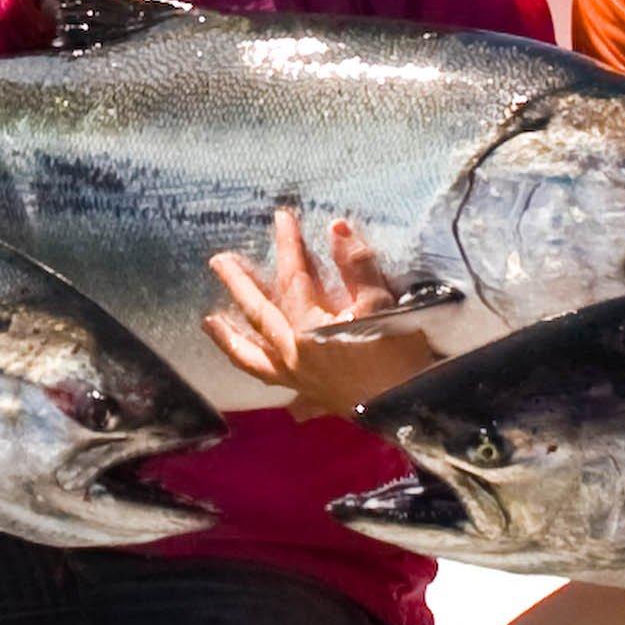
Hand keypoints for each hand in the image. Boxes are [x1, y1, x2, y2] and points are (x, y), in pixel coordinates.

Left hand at [204, 206, 427, 413]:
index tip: (281, 218)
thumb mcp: (382, 304)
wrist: (414, 406)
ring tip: (209, 322)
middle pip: (259, 314)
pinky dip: (259, 370)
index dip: (287, 246)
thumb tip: (336, 228)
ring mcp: (297, 380)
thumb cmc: (400, 353)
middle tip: (218, 261)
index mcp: (308, 331)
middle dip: (238, 284)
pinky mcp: (311, 397)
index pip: (292, 279)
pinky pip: (273, 383)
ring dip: (230, 337)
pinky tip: (257, 366)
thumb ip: (357, 266)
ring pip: (252, 358)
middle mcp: (293, 356)